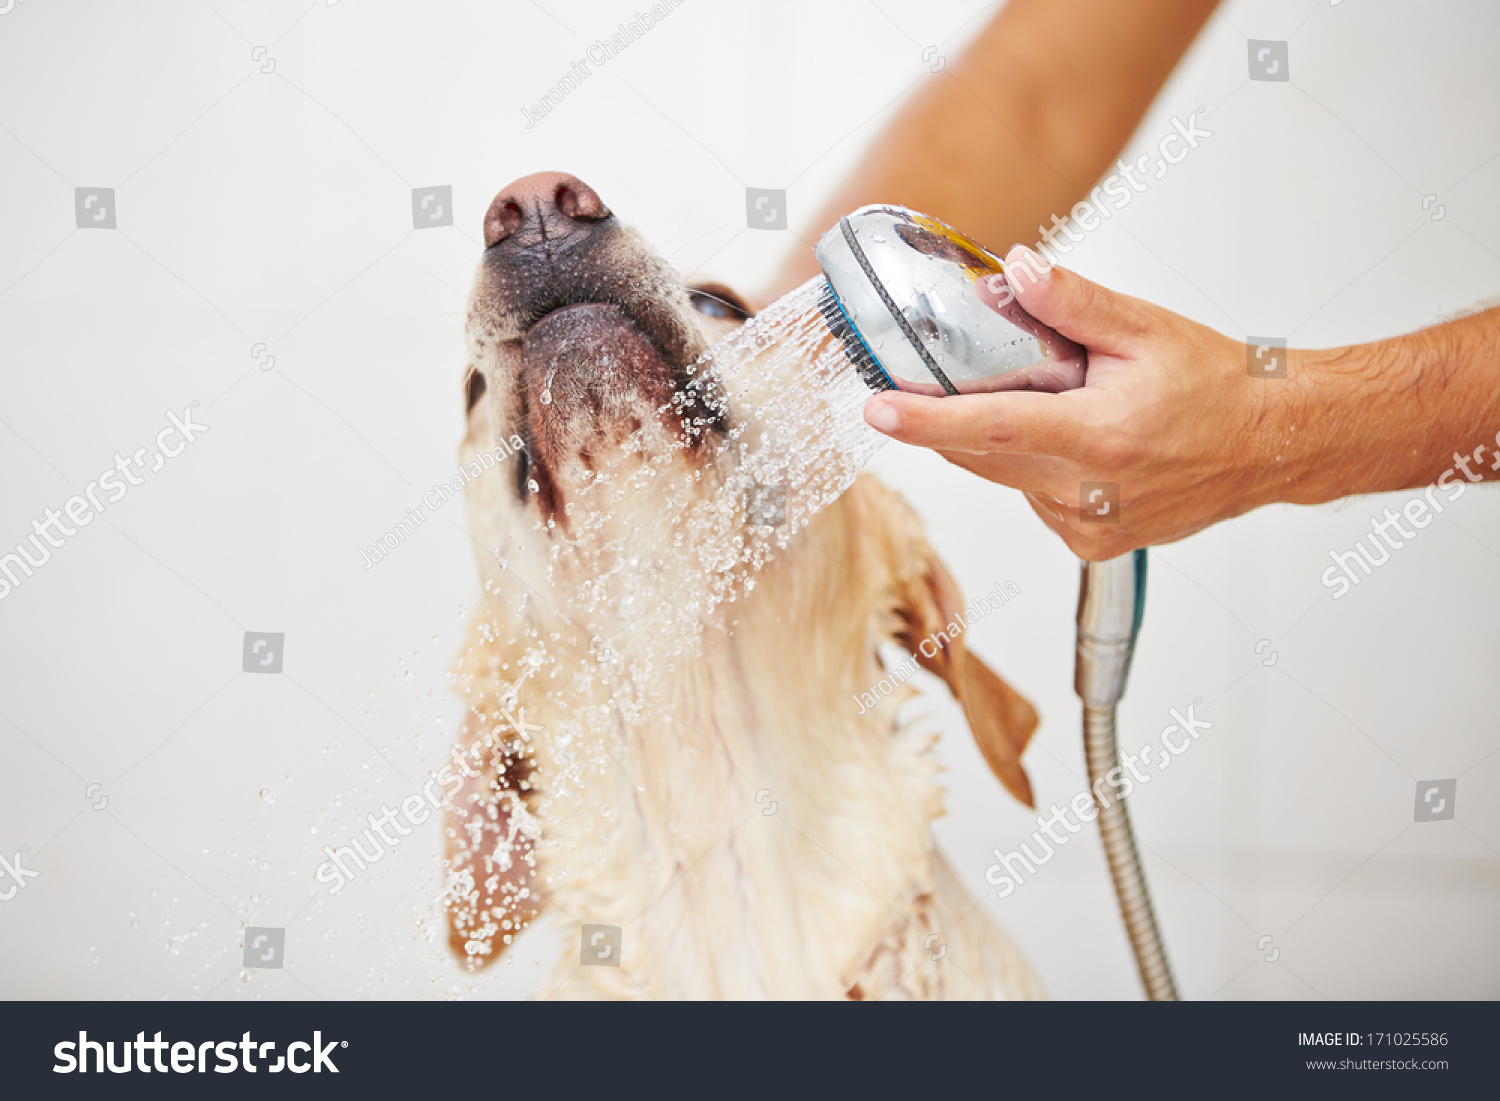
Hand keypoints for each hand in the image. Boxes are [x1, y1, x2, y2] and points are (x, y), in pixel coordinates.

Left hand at [862, 246, 1306, 559]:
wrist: (1274, 443)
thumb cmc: (1219, 387)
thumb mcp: (1147, 330)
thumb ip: (1073, 303)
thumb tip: (1014, 271)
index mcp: (1098, 438)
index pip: (992, 429)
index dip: (927, 420)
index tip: (878, 409)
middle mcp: (1086, 493)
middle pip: (984, 454)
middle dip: (951, 417)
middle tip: (945, 378)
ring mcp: (1088, 526)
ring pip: (1006, 477)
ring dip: (1004, 438)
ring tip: (1058, 402)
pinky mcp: (1092, 541)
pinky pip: (1034, 497)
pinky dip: (1034, 464)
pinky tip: (1075, 440)